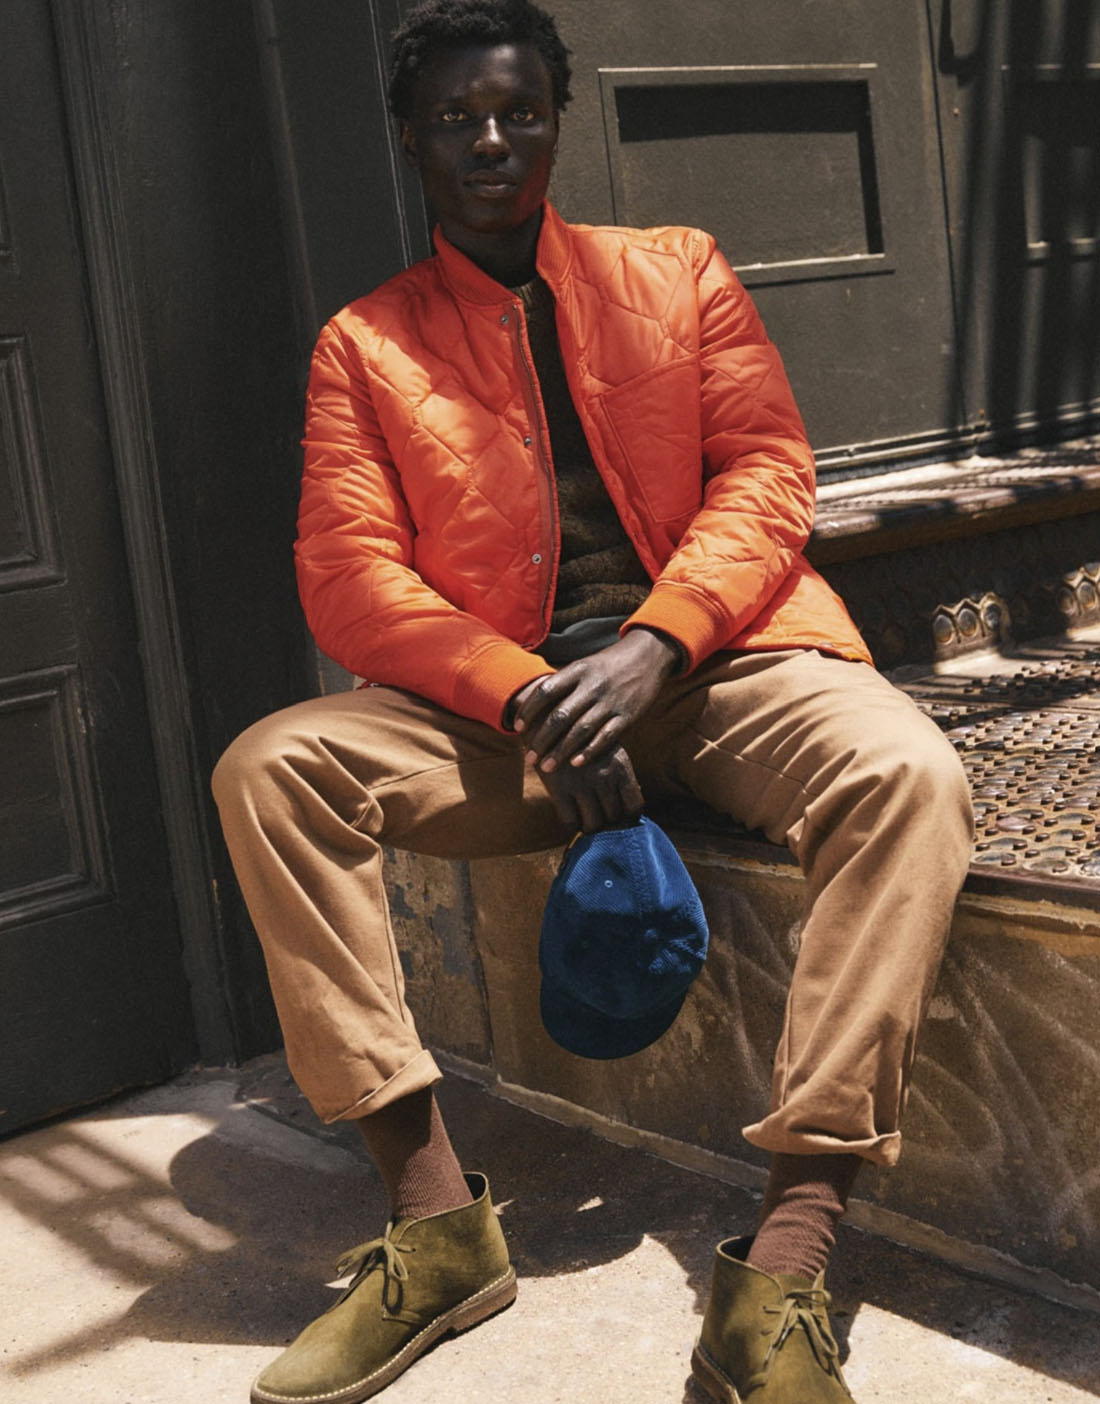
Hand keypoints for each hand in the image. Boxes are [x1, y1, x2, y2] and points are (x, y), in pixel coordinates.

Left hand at [511, 628, 679, 773]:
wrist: (648, 656)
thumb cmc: (608, 665)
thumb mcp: (583, 666)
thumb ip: (561, 684)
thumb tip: (532, 704)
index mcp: (577, 670)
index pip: (545, 691)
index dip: (529, 711)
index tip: (518, 729)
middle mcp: (592, 686)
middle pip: (560, 716)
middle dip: (542, 740)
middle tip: (529, 758)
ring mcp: (610, 701)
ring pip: (580, 730)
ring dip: (560, 751)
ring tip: (546, 767)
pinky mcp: (628, 715)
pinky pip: (606, 736)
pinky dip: (589, 751)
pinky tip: (575, 763)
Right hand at [537, 743, 643, 833]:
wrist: (548, 721)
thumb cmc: (582, 739)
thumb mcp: (608, 750)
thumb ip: (619, 776)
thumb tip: (629, 809)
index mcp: (620, 766)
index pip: (634, 806)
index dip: (629, 817)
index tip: (621, 817)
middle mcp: (604, 776)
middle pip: (614, 817)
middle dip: (609, 822)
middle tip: (601, 819)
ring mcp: (581, 784)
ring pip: (593, 823)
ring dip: (591, 826)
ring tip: (586, 821)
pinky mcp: (558, 789)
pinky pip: (570, 821)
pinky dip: (573, 824)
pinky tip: (572, 816)